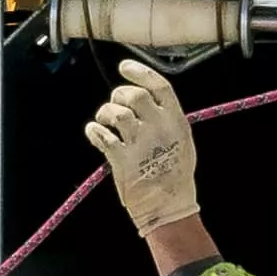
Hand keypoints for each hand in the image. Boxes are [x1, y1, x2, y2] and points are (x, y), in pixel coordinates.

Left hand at [87, 61, 201, 234]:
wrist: (169, 208)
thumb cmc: (176, 176)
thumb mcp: (182, 142)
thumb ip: (167, 120)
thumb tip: (146, 101)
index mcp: (176, 121)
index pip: (159, 85)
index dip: (139, 72)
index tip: (124, 67)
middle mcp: (159, 128)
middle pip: (134, 95)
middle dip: (119, 94)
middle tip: (115, 104)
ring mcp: (140, 144)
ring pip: (116, 112)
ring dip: (105, 113)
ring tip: (104, 121)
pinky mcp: (122, 160)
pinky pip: (102, 136)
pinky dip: (94, 131)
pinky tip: (94, 133)